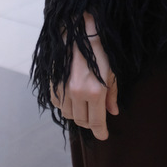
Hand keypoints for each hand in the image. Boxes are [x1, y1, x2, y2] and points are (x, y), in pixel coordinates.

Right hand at [50, 18, 118, 140]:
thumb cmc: (100, 49)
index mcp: (95, 91)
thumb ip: (112, 93)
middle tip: (96, 119)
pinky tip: (73, 98)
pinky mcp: (53, 84)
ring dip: (78, 114)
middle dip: (90, 123)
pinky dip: (66, 106)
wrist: (79, 31)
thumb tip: (113, 112)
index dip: (101, 132)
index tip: (104, 136)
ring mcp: (63, 89)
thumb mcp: (112, 70)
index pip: (97, 121)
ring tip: (85, 106)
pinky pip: (58, 105)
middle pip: (82, 121)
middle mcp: (78, 93)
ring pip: (69, 115)